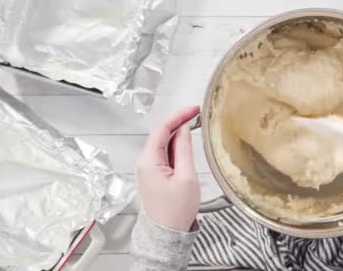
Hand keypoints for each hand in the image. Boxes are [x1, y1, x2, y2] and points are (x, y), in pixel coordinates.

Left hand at [136, 106, 200, 230]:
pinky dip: (176, 145)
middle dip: (179, 121)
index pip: (162, 129)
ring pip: (163, 143)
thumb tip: (185, 130)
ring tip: (195, 125)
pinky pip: (164, 154)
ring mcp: (148, 169)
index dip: (178, 115)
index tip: (194, 109)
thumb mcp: (186, 177)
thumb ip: (185, 150)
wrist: (167, 234)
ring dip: (178, 133)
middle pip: (161, 134)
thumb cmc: (176, 211)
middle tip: (198, 114)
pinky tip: (187, 143)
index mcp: (149, 161)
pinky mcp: (154, 175)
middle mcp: (144, 162)